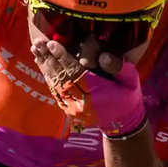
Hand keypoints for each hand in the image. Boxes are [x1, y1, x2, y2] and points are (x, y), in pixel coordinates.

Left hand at [30, 39, 145, 136]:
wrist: (123, 122)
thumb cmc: (127, 96)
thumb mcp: (131, 80)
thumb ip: (119, 67)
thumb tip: (102, 56)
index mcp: (97, 92)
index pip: (76, 72)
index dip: (63, 58)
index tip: (52, 43)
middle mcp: (82, 101)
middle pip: (61, 77)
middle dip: (48, 59)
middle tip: (38, 44)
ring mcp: (73, 107)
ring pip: (55, 84)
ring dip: (44, 67)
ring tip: (36, 51)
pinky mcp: (69, 109)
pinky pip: (55, 92)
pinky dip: (47, 77)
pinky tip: (42, 64)